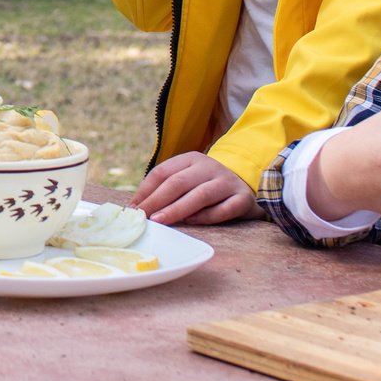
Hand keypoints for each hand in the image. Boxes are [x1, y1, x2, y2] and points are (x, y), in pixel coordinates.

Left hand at [132, 151, 257, 224]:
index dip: (145, 190)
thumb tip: (137, 207)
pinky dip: (207, 216)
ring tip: (160, 221)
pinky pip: (224, 209)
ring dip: (177, 209)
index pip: (163, 172)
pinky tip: (191, 222)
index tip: (133, 208)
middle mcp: (209, 167)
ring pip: (200, 195)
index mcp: (191, 159)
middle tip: (143, 216)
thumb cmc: (207, 186)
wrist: (247, 185)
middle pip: (179, 182)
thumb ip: (167, 188)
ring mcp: (227, 182)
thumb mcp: (188, 179)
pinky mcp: (242, 198)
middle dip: (157, 200)